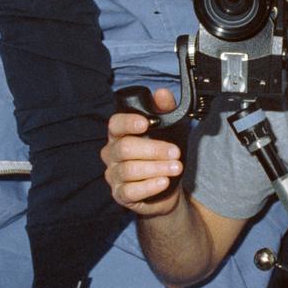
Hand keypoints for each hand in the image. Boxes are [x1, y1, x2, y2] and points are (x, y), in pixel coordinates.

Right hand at [101, 87, 183, 215]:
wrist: (168, 186)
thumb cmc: (164, 153)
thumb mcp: (171, 129)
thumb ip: (165, 110)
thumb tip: (161, 93)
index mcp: (120, 134)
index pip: (115, 124)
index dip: (128, 122)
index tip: (145, 123)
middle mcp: (111, 153)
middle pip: (125, 148)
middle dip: (154, 150)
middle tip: (175, 152)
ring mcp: (114, 175)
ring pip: (129, 170)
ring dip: (156, 168)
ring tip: (176, 167)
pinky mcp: (120, 194)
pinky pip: (130, 191)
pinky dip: (149, 186)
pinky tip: (164, 182)